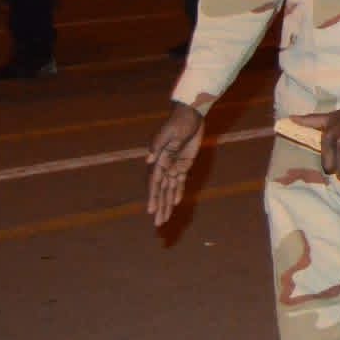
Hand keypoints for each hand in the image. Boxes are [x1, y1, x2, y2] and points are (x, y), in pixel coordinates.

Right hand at [146, 102, 205, 226]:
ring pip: (169, 189)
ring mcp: (174, 165)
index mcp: (159, 160)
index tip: (151, 211)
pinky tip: (175, 203)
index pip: (155, 183)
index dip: (153, 197)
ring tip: (165, 218)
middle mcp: (164, 166)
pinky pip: (180, 181)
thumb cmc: (178, 123)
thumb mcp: (169, 133)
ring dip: (167, 203)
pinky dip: (177, 192)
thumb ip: (159, 146)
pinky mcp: (184, 163)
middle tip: (158, 224)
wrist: (190, 115)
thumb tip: (149, 160)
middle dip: (160, 207)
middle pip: (161, 191)